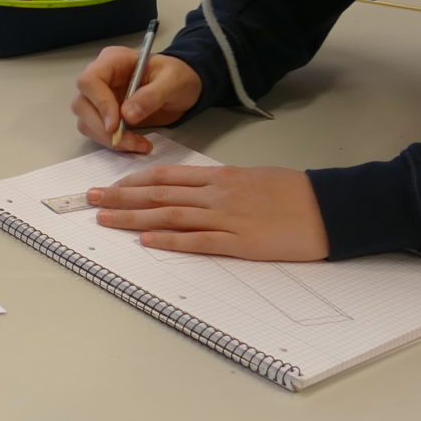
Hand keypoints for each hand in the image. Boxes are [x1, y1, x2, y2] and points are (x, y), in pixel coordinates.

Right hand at [71, 45, 203, 152]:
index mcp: (113, 61)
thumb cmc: (179, 77)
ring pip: (86, 120)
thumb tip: (127, 116)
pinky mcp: (104, 114)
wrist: (183, 88)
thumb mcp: (173, 82)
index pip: (90, 80)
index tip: (115, 125)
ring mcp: (99, 97)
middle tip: (128, 141)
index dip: (99, 103)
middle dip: (102, 128)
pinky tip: (134, 143)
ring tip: (137, 144)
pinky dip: (112, 142)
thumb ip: (151, 96)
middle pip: (82, 104)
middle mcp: (100, 78)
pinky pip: (96, 131)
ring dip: (107, 138)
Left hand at [88, 163, 329, 260]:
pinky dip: (170, 242)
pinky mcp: (240, 243)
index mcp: (221, 177)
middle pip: (159, 195)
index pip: (168, 177)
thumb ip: (222, 184)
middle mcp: (217, 194)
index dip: (135, 180)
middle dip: (121, 196)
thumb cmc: (295, 193)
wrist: (330, 208)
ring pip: (170, 216)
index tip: (112, 184)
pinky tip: (147, 241)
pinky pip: (198, 241)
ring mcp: (227, 218)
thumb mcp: (253, 178)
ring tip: (105, 218)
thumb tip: (195, 190)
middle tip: (90, 199)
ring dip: (134, 218)